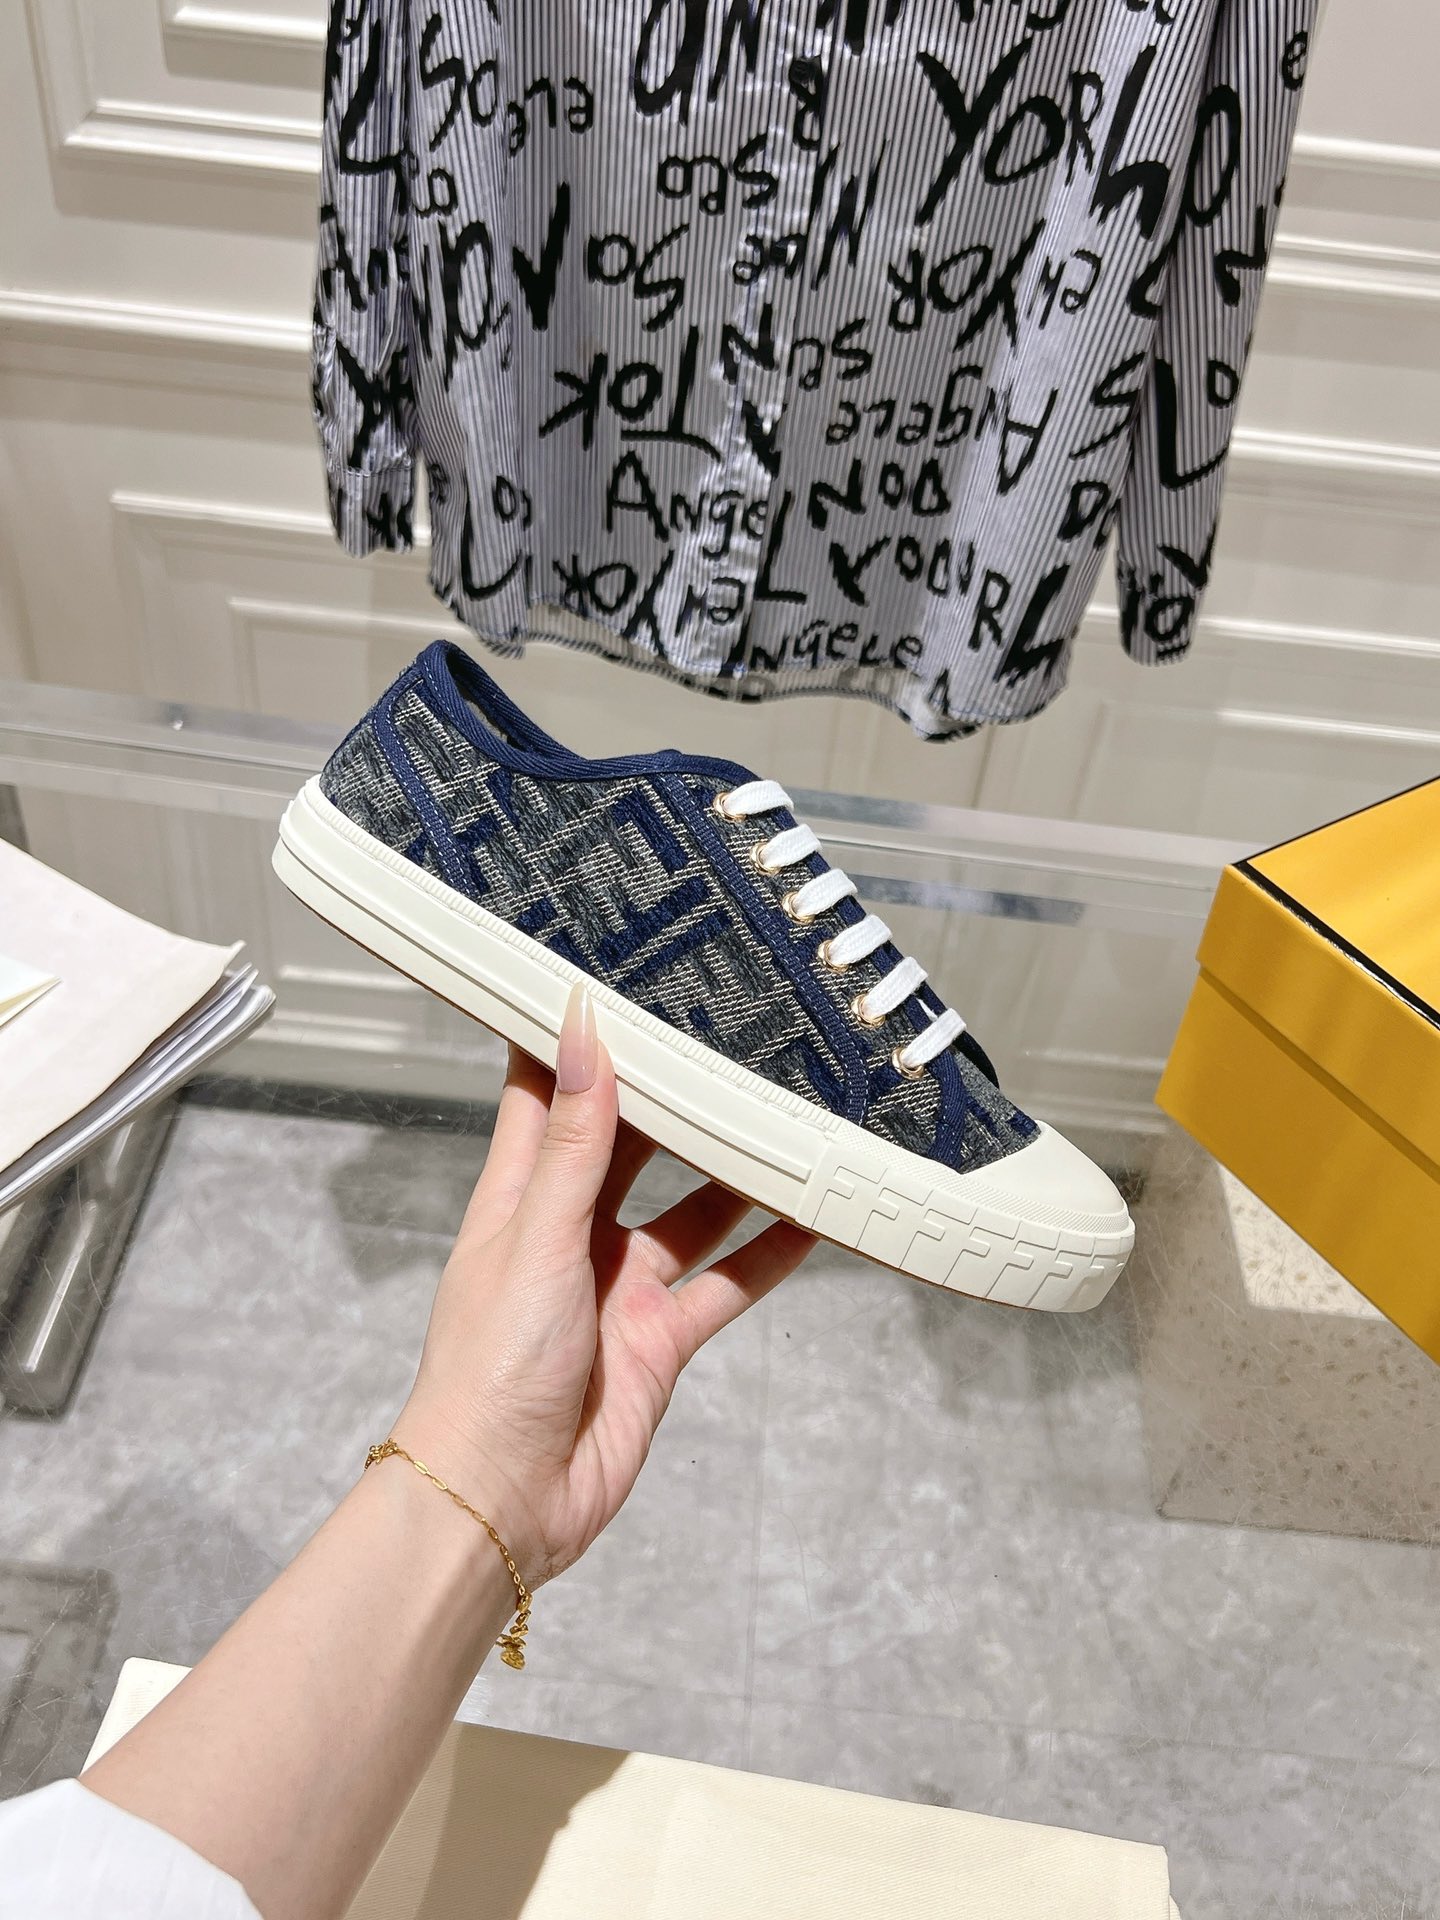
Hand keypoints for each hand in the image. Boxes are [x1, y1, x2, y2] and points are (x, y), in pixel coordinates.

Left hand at [394, 985, 814, 1584]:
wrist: (505, 1498)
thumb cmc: (488, 1372)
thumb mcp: (535, 1238)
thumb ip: (572, 1143)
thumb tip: (578, 1036)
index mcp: (520, 1198)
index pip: (546, 1097)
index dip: (575, 1043)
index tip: (613, 982)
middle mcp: (571, 1233)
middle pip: (631, 1145)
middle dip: (675, 1100)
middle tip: (729, 1041)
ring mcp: (619, 1286)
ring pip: (692, 1210)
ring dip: (734, 1173)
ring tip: (786, 1118)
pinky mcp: (659, 1339)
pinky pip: (726, 1283)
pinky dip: (768, 1256)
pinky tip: (810, 1222)